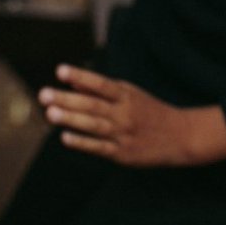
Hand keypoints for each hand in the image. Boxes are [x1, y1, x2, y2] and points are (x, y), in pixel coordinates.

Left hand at [38, 64, 225, 167]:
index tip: (60, 70)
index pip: (101, 84)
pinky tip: (65, 137)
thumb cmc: (148, 111)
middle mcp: (125, 113)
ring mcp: (124, 134)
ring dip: (71, 120)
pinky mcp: (123, 154)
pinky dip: (83, 143)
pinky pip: (100, 147)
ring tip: (49, 113)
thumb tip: (71, 83)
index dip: (81, 77)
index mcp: (126, 95)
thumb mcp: (129, 94)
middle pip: (93, 105)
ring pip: (94, 126)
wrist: (181, 137)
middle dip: (67, 100)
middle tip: (43, 94)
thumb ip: (100, 90)